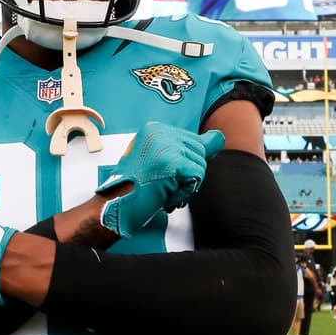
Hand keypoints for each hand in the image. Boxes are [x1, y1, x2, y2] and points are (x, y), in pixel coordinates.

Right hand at [96, 122, 224, 237]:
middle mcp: (159, 132)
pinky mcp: (172, 161)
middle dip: (186, 175)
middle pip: (199, 152)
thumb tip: (220, 137)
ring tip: (161, 189)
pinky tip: (166, 194)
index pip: (192, 142)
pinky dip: (185, 191)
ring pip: (201, 165)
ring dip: (185, 186)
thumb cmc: (135, 188)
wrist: (115, 206)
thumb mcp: (161, 161)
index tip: (160, 174)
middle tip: (161, 184)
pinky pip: (198, 176)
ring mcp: (165, 145)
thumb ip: (189, 148)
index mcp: (154, 129)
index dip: (184, 165)